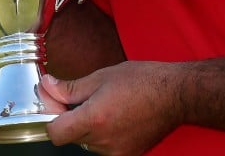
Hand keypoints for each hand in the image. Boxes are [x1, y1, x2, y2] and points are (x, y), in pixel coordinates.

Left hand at [40, 62, 184, 155]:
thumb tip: (48, 86)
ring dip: (90, 127)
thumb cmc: (144, 81)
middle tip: (87, 98)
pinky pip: (106, 147)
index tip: (57, 105)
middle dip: (72, 119)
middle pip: (71, 137)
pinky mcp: (128, 155)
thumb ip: (71, 87)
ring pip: (88, 142)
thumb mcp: (103, 76)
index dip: (52, 118)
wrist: (176, 95)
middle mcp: (103, 141)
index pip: (55, 133)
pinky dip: (106, 134)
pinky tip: (119, 116)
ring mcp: (116, 151)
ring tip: (109, 106)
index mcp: (94, 119)